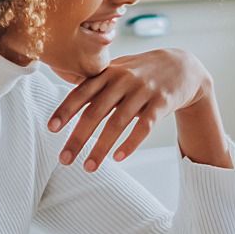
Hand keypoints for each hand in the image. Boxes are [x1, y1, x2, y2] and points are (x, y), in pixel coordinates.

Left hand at [48, 49, 211, 170]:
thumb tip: (64, 94)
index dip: (66, 110)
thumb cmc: (142, 71)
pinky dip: (130, 143)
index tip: (52, 128)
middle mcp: (124, 80)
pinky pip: (144, 126)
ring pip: (118, 122)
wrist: (183, 66)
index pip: (82, 92)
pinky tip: (118, 158)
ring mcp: (144, 91)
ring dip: (101, 147)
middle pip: (96, 111)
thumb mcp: (118, 69)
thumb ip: (95, 81)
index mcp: (109, 72)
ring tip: (89, 167)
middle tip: (64, 159)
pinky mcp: (162, 103)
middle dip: (78, 137)